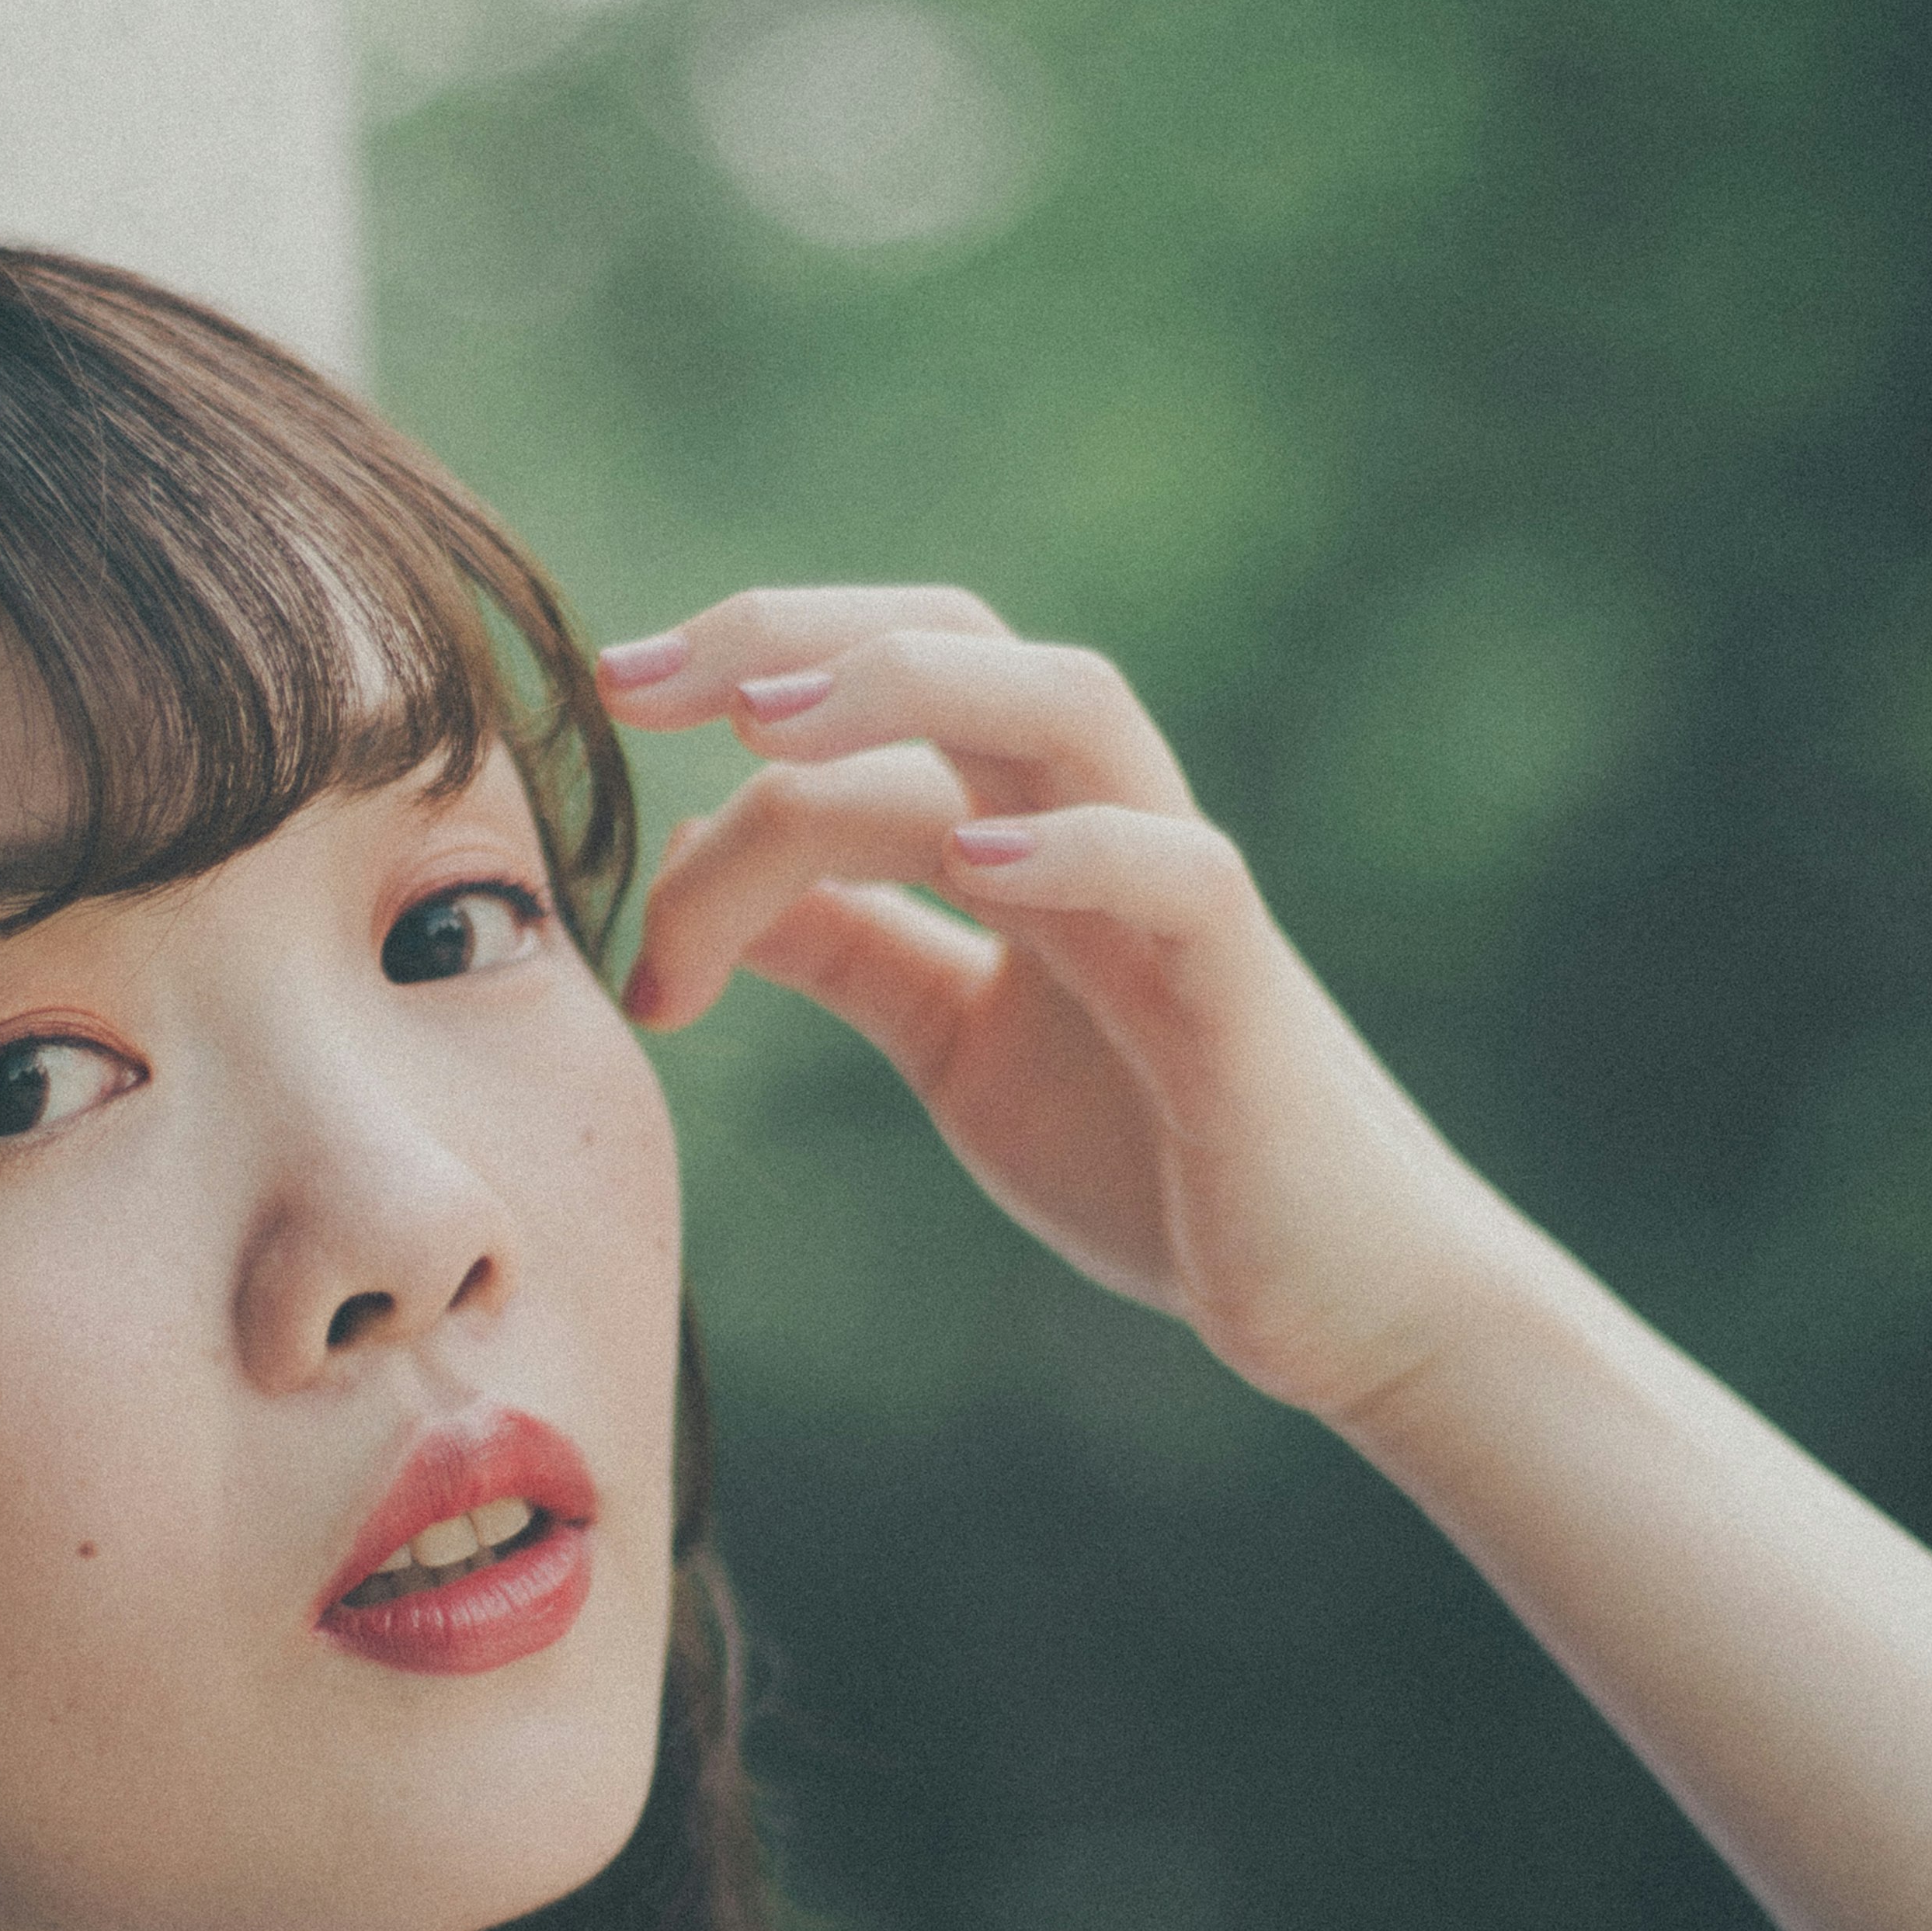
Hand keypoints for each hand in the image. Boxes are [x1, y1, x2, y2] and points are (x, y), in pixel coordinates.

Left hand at [601, 586, 1523, 1427]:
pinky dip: (1081, 852)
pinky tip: (976, 861)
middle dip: (790, 632)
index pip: (868, 705)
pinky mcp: (1242, 994)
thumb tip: (709, 868)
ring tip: (767, 723)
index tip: (598, 725)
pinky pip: (1180, 874)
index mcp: (1022, 831)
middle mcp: (1096, 825)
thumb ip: (854, 949)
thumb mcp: (958, 1041)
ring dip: (913, 692)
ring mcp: (1178, 894)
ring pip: (1070, 706)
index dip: (729, 701)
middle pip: (958, 638)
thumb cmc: (1157, 1161)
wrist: (1333, 1298)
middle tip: (632, 677)